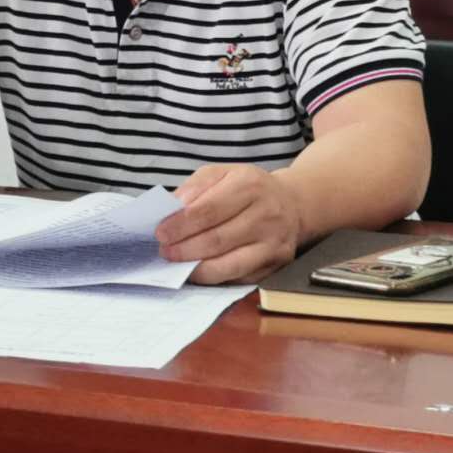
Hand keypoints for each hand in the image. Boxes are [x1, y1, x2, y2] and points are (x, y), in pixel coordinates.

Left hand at [154, 163, 303, 284]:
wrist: (292, 204)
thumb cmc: (247, 188)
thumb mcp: (221, 174)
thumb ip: (195, 187)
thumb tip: (173, 208)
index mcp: (250, 185)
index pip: (209, 210)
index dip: (181, 224)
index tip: (160, 232)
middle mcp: (267, 215)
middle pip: (217, 239)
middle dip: (184, 248)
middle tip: (164, 250)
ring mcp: (274, 243)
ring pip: (229, 265)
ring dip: (197, 268)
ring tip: (177, 263)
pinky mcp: (276, 265)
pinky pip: (239, 278)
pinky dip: (214, 278)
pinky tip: (197, 271)